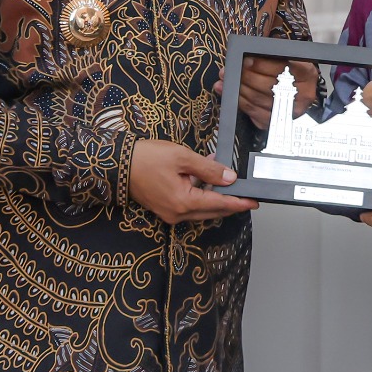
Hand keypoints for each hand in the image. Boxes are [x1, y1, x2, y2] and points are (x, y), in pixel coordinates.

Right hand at [128, 138, 257, 223]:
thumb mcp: (182, 157)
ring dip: (214, 197)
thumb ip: (208, 170)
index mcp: (183, 202)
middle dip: (229, 202)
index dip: (239, 203)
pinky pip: (189, 206)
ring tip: (224, 180)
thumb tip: (229, 179)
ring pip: (201, 209)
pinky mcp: (165, 209)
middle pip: (212, 211)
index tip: (254, 202)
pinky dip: (200, 195)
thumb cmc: (147, 158)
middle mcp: (177, 214)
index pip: (219, 205)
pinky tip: (205, 179)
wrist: (118, 164)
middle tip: (245, 194)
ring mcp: (170, 213)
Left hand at [215, 57, 318, 129]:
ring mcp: (292, 111)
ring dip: (240, 89)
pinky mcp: (280, 121)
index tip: (246, 60)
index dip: (261, 64)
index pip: (281, 68)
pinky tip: (236, 95)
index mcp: (307, 73)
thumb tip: (244, 58)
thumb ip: (268, 55)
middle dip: (245, 77)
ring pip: (260, 100)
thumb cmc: (289, 70)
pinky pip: (257, 114)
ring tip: (229, 81)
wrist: (298, 89)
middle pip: (269, 85)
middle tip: (231, 71)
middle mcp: (303, 94)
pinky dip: (243, 103)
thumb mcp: (285, 57)